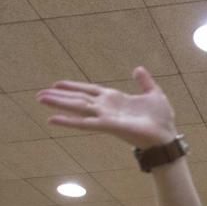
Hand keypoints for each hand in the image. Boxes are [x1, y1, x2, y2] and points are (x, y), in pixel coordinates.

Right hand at [36, 67, 177, 148]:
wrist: (167, 136)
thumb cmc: (161, 119)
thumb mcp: (154, 94)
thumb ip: (144, 82)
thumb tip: (138, 69)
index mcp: (114, 99)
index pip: (89, 90)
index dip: (74, 86)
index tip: (57, 84)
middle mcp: (106, 107)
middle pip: (78, 99)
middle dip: (59, 96)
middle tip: (39, 95)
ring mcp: (105, 117)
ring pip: (77, 108)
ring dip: (59, 104)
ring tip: (41, 100)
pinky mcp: (107, 126)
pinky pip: (85, 123)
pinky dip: (68, 121)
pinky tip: (53, 119)